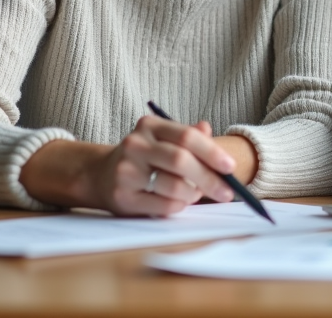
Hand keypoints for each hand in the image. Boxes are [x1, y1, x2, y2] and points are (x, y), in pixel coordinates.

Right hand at [21, 117, 241, 216]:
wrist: (101, 176)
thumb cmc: (145, 158)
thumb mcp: (164, 140)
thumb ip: (188, 136)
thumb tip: (208, 129)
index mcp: (149, 126)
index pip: (187, 136)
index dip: (212, 152)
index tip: (230, 167)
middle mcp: (135, 145)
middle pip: (181, 160)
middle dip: (209, 178)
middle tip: (227, 191)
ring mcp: (126, 171)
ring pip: (174, 186)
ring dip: (194, 194)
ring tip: (196, 195)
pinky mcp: (123, 196)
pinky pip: (164, 205)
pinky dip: (179, 206)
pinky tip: (179, 202)